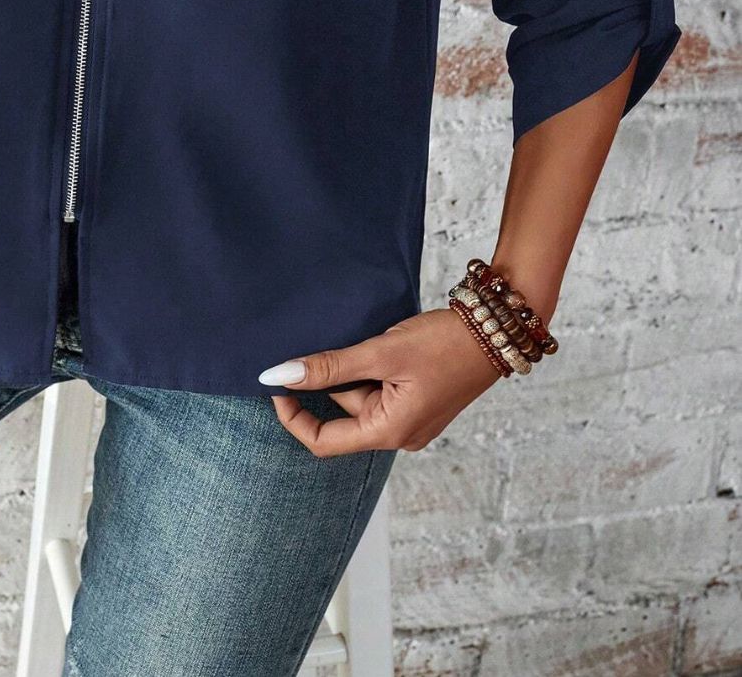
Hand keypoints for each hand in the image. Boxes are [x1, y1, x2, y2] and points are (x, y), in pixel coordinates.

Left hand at [260, 307, 504, 457]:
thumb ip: (329, 366)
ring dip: (354, 371)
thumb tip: (278, 376)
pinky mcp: (419, 404)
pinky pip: (380, 393)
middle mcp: (400, 435)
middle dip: (333, 380)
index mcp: (390, 432)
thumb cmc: (443, 344)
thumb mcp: (380, 352)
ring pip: (361, 400)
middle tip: (339, 340)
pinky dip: (371, 371)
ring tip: (371, 339)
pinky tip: (382, 346)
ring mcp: (412, 421)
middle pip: (343, 415)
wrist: (495, 331)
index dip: (293, 416)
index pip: (324, 441)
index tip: (277, 383)